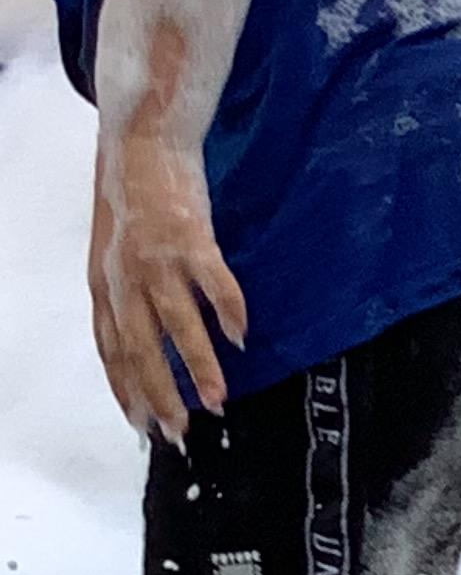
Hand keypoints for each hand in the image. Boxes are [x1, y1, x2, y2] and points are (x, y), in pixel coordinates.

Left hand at [88, 127, 245, 440]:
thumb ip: (127, 293)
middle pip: (141, 349)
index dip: (127, 391)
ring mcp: (157, 260)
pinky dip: (228, 313)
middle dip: (161, 394)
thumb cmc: (131, 200)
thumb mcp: (114, 253)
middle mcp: (125, 279)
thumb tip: (148, 337)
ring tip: (218, 398)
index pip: (112, 351)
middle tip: (181, 429)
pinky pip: (212, 284)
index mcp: (105, 285)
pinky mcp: (191, 238)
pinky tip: (241, 338)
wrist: (140, 145)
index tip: (145, 426)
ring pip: (176, 326)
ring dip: (198, 366)